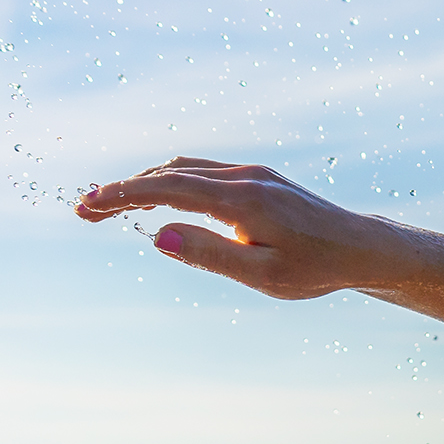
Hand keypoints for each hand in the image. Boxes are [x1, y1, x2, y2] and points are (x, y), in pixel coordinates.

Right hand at [74, 157, 405, 300]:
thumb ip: (210, 254)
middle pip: (168, 173)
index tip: (87, 206)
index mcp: (242, 199)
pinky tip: (155, 199)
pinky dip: (169, 181)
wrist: (359, 248)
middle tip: (83, 211)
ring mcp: (252, 172)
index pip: (168, 188)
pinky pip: (202, 172)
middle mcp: (244, 176)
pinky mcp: (258, 177)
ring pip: (184, 168)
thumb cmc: (315, 269)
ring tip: (109, 206)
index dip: (122, 194)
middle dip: (122, 190)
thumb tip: (158, 235)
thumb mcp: (262, 274)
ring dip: (144, 183)